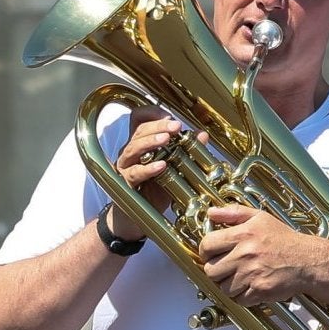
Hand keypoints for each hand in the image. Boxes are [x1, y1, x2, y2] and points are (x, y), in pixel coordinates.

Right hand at [106, 107, 181, 242]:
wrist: (139, 217)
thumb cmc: (157, 189)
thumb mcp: (174, 168)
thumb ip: (187, 151)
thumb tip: (202, 135)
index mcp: (141, 143)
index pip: (138, 119)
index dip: (151, 113)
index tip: (169, 116)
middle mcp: (130, 151)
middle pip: (138, 131)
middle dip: (157, 126)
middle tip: (175, 126)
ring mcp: (126, 166)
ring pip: (133, 148)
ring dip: (150, 142)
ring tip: (167, 140)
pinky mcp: (126, 183)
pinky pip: (135, 173)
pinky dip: (148, 169)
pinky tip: (161, 166)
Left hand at [197, 203, 320, 303]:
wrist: (309, 261)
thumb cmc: (285, 240)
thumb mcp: (260, 218)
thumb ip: (233, 213)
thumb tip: (211, 213)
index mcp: (242, 234)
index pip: (207, 246)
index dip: (205, 252)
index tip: (211, 255)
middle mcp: (245, 254)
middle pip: (211, 270)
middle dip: (216, 271)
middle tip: (225, 269)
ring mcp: (252, 274)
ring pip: (223, 287)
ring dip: (229, 285)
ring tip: (239, 279)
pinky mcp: (261, 290)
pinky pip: (240, 299)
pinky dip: (243, 297)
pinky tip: (250, 287)